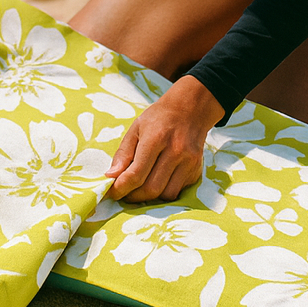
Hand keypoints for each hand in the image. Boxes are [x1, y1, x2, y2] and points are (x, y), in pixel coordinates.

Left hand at [106, 75, 224, 202]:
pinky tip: (159, 180)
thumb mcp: (136, 129)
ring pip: (166, 195)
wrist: (191, 108)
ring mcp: (189, 162)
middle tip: (125, 193)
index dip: (121, 188)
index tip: (112, 193)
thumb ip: (123, 153)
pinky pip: (178, 191)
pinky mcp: (196, 169)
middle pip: (151, 188)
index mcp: (156, 138)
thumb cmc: (159, 118)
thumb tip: (111, 176)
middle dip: (134, 197)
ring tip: (141, 188)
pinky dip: (165, 191)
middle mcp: (176, 151)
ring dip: (150, 197)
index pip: (136, 174)